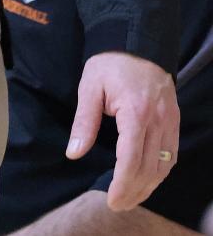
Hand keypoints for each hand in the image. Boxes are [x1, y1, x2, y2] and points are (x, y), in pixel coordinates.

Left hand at [67, 52, 178, 210]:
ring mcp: (169, 121)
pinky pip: (172, 154)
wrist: (136, 41)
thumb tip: (73, 153)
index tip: (111, 199)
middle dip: (134, 192)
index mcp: (135, 111)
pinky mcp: (174, 120)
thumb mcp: (89, 87)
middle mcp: (157, 120)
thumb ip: (84, 122)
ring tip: (131, 198)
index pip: (131, 160)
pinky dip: (160, 172)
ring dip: (148, 187)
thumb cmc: (110, 63)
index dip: (122, 185)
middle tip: (118, 205)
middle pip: (149, 168)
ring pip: (164, 166)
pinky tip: (147, 179)